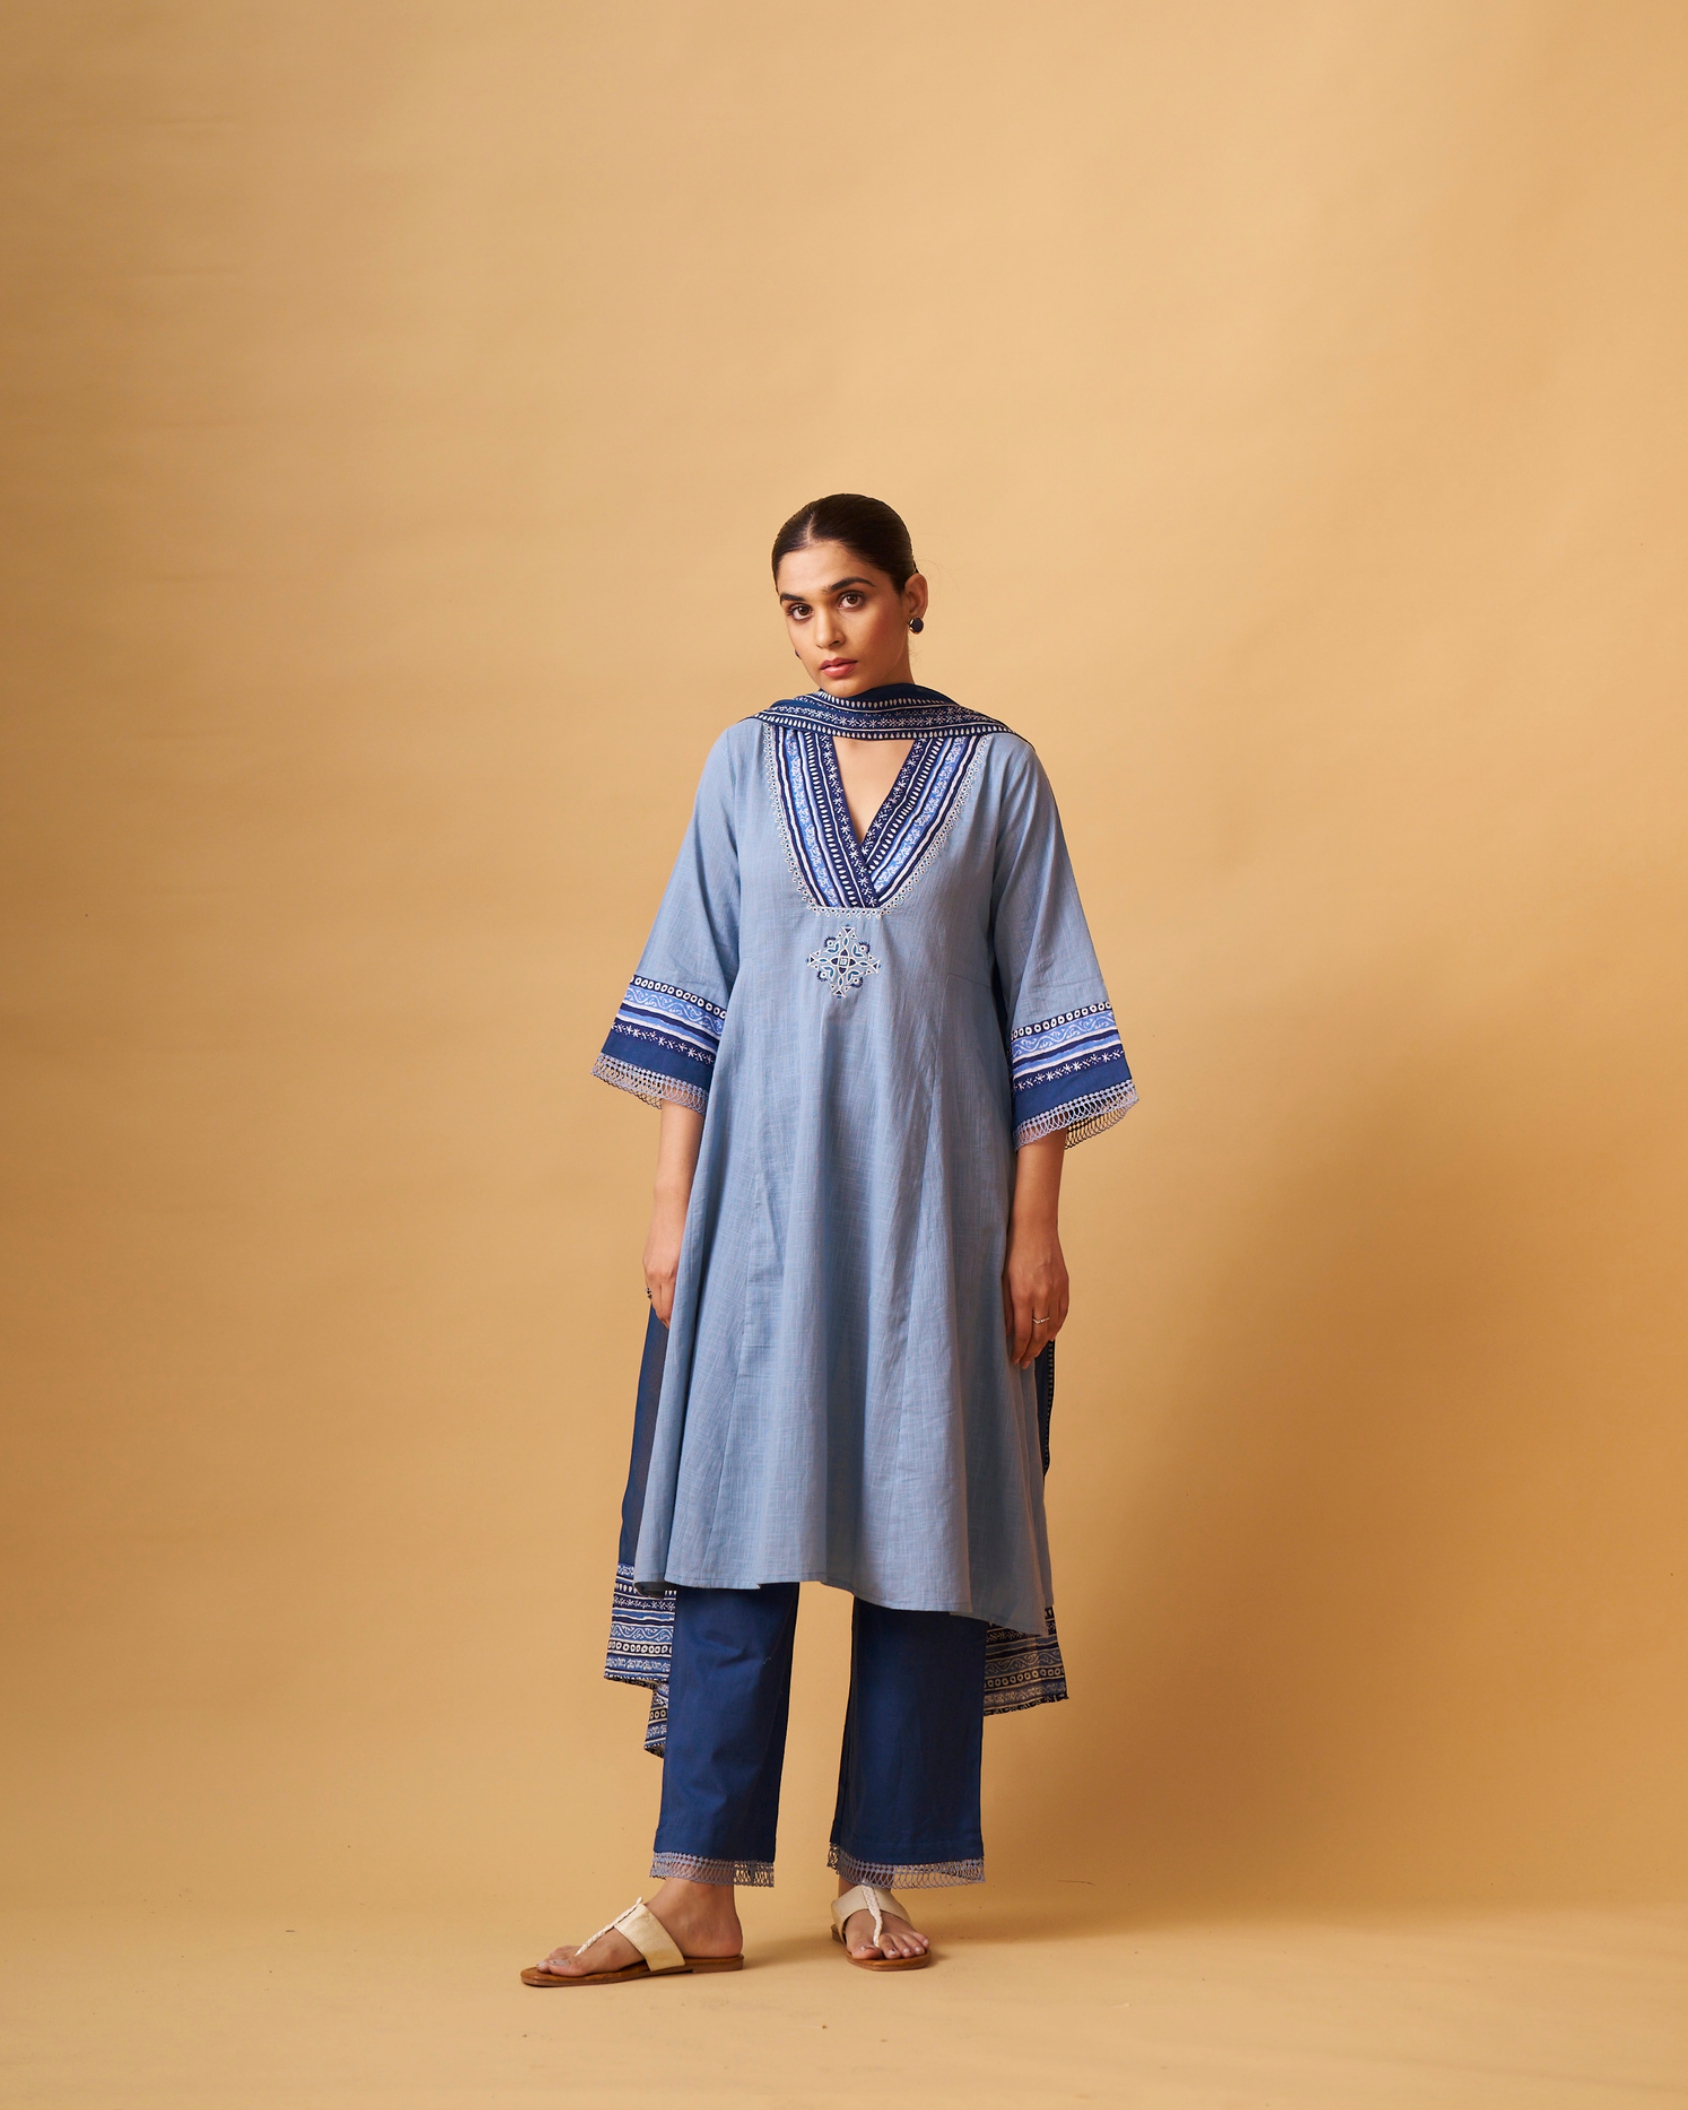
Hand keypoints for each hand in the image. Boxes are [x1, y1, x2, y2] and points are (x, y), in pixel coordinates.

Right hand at [642, 1191, 685, 1326]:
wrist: (672, 1202)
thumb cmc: (692, 1226)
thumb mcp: (696, 1255)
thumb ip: (692, 1278)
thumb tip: (693, 1298)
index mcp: (670, 1273)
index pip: (667, 1311)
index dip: (675, 1325)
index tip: (686, 1332)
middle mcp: (655, 1272)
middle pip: (659, 1308)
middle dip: (669, 1320)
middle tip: (683, 1327)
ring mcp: (648, 1266)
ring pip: (653, 1297)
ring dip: (664, 1306)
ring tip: (677, 1313)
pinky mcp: (646, 1259)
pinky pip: (651, 1284)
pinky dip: (660, 1292)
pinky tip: (670, 1292)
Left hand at [1002, 1218, 1068, 1367]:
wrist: (1034, 1226)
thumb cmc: (1012, 1249)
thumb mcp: (1001, 1278)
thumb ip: (1004, 1306)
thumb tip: (1007, 1331)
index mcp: (1023, 1295)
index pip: (1023, 1333)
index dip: (1019, 1350)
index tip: (1014, 1360)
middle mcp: (1042, 1295)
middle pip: (1040, 1334)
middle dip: (1031, 1351)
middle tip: (1024, 1363)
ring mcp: (1056, 1290)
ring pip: (1054, 1325)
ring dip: (1045, 1342)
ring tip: (1036, 1352)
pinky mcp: (1064, 1284)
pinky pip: (1063, 1312)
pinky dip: (1057, 1326)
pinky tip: (1050, 1333)